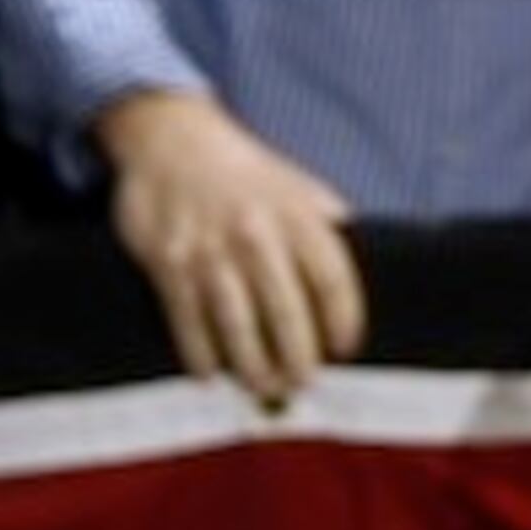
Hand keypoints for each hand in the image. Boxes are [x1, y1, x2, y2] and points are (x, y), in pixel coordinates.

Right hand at [94, 92, 366, 405]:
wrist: (174, 142)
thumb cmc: (246, 171)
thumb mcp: (297, 183)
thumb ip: (327, 217)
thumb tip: (361, 245)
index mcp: (298, 217)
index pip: (332, 278)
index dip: (343, 319)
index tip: (347, 349)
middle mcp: (258, 236)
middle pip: (286, 310)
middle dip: (297, 355)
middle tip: (303, 383)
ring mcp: (211, 252)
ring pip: (236, 323)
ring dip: (251, 364)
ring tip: (265, 387)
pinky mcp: (169, 264)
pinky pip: (187, 319)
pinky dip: (199, 352)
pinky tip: (210, 376)